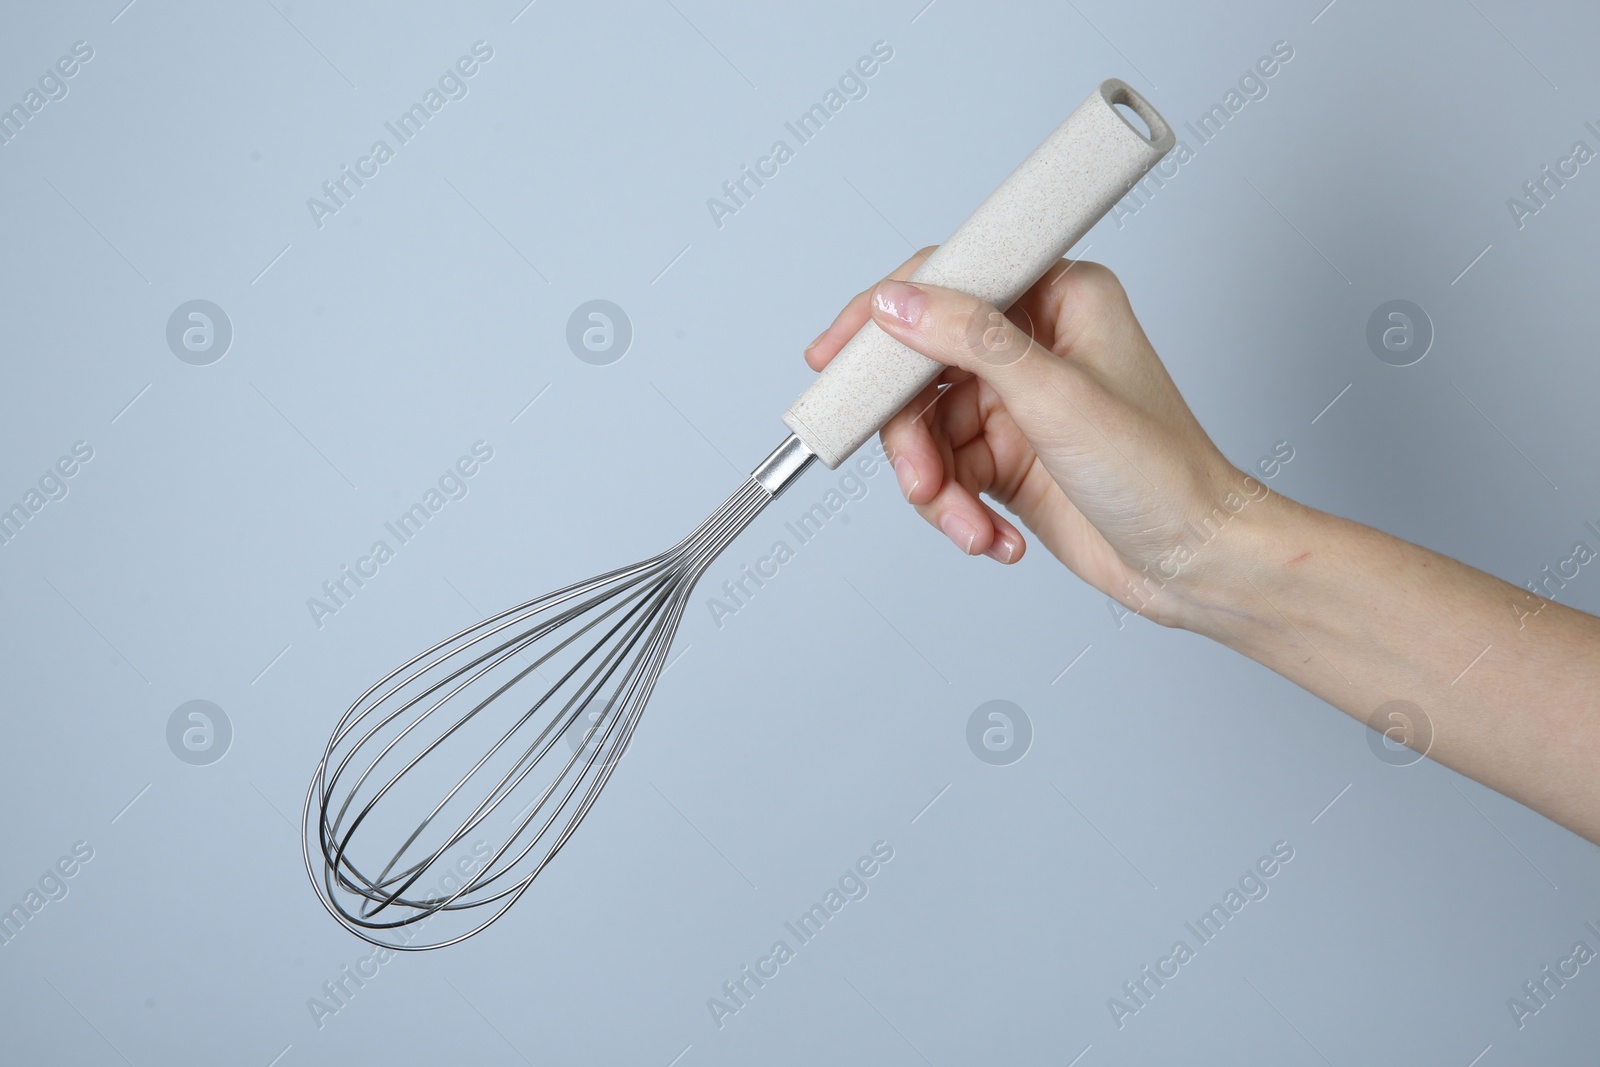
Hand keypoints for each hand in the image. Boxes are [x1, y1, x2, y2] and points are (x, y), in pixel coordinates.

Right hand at [805, 250, 1256, 627]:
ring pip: (926, 430)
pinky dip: (958, 512)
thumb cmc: (1161, 472)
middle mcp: (1032, 343)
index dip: (883, 314)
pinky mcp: (1006, 458)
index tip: (836, 355)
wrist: (1195, 562)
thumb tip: (896, 305)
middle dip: (911, 434)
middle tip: (916, 478)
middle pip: (922, 367)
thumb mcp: (1057, 397)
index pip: (948, 280)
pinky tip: (994, 536)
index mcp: (1059, 297)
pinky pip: (945, 475)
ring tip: (970, 524)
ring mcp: (1016, 403)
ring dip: (937, 487)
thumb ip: (970, 341)